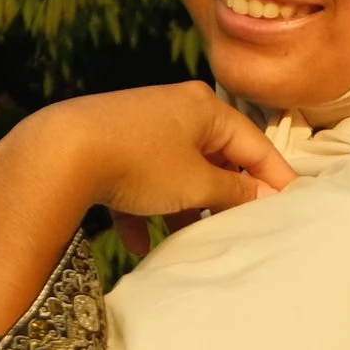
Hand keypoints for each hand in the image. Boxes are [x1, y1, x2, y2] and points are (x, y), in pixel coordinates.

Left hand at [0, 83, 292, 349]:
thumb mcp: (196, 184)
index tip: (291, 209)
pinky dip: (143, 209)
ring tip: (186, 240)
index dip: (276, 180)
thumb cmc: (137, 161)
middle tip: (238, 230)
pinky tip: (136, 242)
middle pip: (215, 158)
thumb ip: (234, 193)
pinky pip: (139, 180)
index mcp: (204, 107)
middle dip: (223, 197)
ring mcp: (140, 126)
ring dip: (182, 208)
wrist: (58, 153)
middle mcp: (174, 108)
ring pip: (176, 172)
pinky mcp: (109, 145)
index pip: (255, 144)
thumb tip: (261, 197)